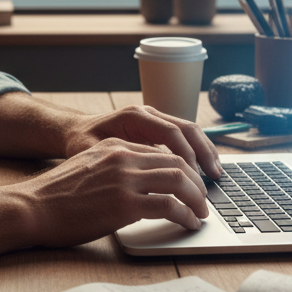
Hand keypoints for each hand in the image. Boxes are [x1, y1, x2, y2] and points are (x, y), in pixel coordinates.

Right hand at [12, 137, 209, 247]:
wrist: (33, 208)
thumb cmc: (56, 196)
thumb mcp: (89, 169)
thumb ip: (115, 169)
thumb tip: (140, 186)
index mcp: (114, 146)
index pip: (161, 150)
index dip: (183, 168)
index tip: (191, 184)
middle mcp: (122, 156)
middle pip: (176, 161)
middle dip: (196, 182)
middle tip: (203, 200)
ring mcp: (124, 179)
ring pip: (179, 180)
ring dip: (196, 198)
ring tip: (200, 213)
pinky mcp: (125, 204)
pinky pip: (169, 206)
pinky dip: (184, 215)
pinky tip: (187, 223)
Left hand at [63, 104, 221, 179]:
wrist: (74, 131)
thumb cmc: (81, 143)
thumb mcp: (92, 152)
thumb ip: (116, 159)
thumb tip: (136, 175)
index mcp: (134, 117)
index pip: (170, 133)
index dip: (185, 155)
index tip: (194, 178)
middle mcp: (148, 113)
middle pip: (186, 128)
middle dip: (203, 152)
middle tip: (215, 176)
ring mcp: (154, 119)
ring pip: (189, 130)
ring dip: (205, 151)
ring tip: (216, 173)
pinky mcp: (156, 128)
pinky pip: (183, 136)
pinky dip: (197, 151)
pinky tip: (204, 168)